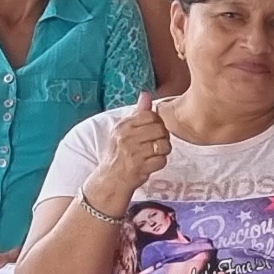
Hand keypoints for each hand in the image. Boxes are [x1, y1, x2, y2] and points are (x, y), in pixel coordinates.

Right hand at [95, 96, 172, 211]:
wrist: (110, 179)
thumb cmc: (119, 153)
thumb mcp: (123, 130)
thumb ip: (137, 113)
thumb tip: (146, 94)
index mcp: (123, 126)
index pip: (151, 115)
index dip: (157, 123)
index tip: (153, 131)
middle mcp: (126, 137)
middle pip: (160, 129)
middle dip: (163, 137)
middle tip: (155, 144)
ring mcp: (133, 152)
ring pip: (164, 145)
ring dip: (163, 151)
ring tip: (153, 154)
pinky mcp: (140, 167)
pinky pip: (162, 160)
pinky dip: (160, 163)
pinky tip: (151, 163)